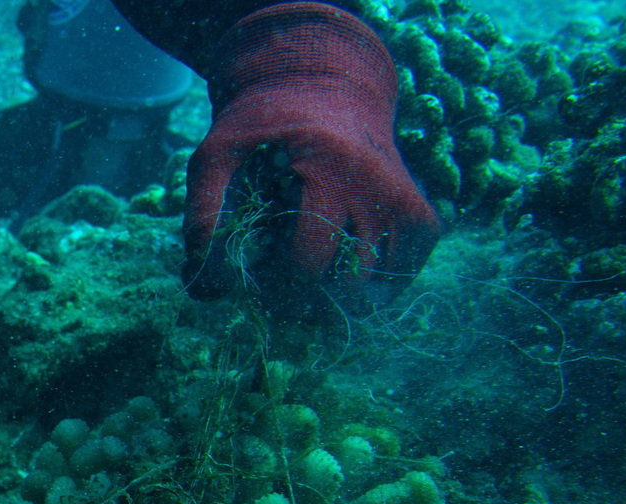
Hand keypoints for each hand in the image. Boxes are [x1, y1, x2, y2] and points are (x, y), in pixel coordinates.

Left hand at [181, 2, 439, 312]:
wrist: (323, 82)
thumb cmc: (262, 126)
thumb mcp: (217, 156)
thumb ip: (202, 218)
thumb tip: (207, 290)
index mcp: (329, 165)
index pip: (307, 261)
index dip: (273, 284)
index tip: (254, 273)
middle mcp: (379, 185)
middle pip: (345, 284)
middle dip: (306, 298)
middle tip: (278, 281)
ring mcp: (408, 203)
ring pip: (377, 291)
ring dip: (338, 298)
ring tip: (306, 271)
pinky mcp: (423, 218)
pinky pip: (401, 279)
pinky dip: (370, 288)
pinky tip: (340, 265)